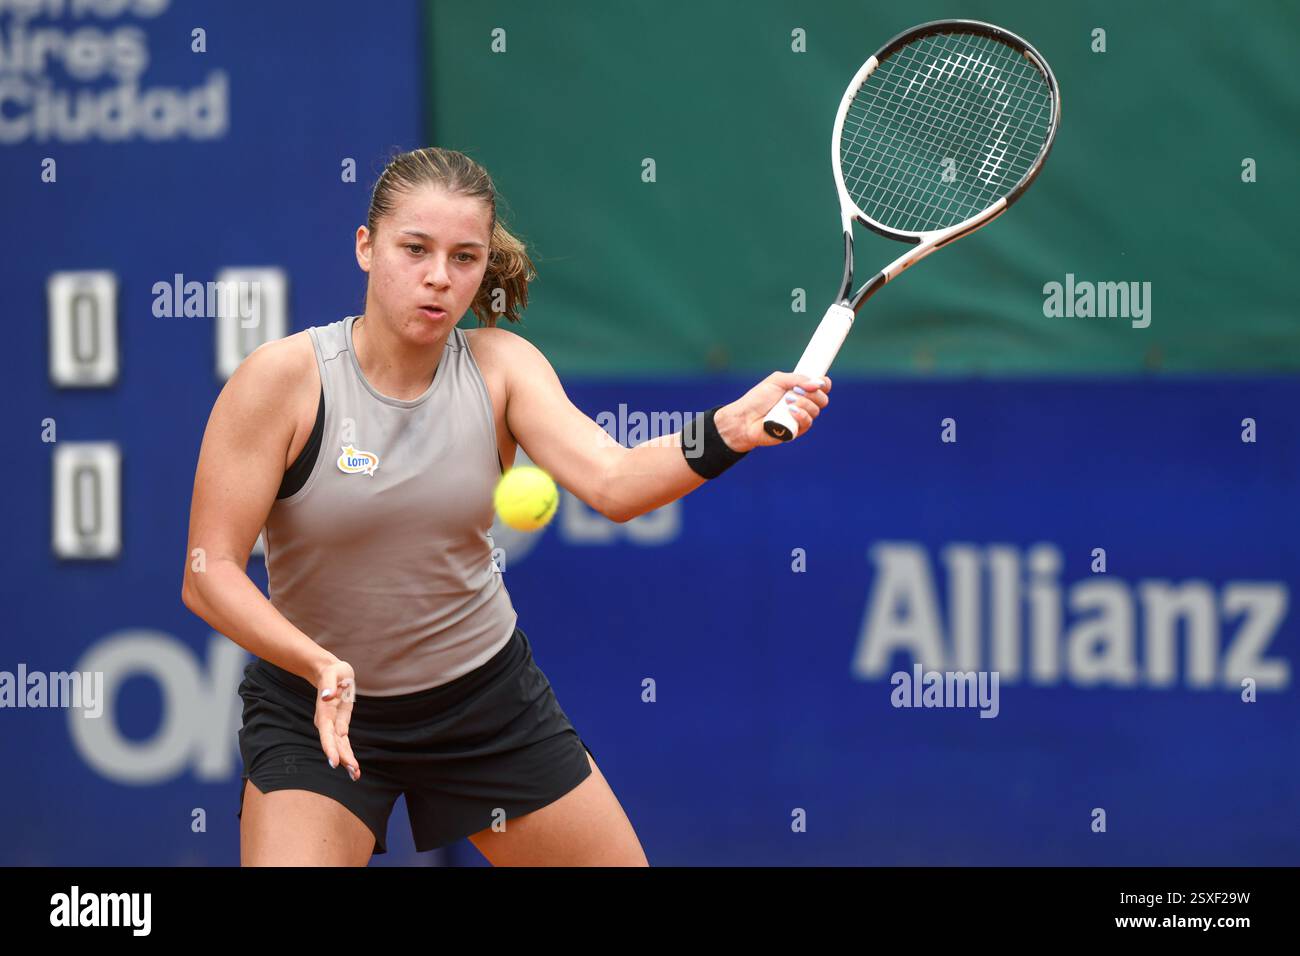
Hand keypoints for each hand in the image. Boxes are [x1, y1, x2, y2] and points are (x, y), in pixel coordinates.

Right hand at [315, 660, 359, 780]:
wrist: (330, 673)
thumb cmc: (332, 672)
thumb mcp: (332, 672)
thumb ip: (328, 684)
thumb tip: (326, 696)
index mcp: (325, 712)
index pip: (327, 733)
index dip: (330, 748)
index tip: (334, 762)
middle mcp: (327, 722)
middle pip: (334, 744)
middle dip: (343, 759)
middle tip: (354, 773)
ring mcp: (333, 724)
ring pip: (339, 746)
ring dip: (347, 761)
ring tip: (356, 775)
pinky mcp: (340, 724)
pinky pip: (344, 742)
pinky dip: (348, 754)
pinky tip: (353, 766)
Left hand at [715, 372, 831, 451]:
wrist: (745, 418)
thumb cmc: (758, 399)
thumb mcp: (777, 381)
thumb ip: (797, 378)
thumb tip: (818, 383)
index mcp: (800, 390)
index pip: (822, 386)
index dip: (824, 383)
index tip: (819, 382)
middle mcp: (803, 404)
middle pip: (823, 399)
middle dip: (813, 393)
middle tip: (796, 391)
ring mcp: (800, 418)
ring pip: (816, 410)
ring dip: (805, 403)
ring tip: (787, 401)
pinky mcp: (796, 430)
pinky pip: (808, 422)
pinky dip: (802, 415)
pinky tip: (791, 411)